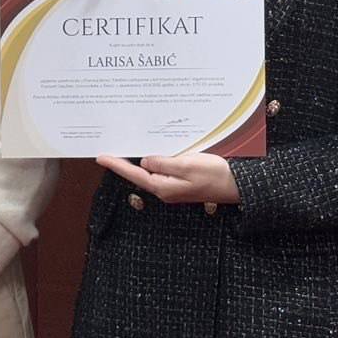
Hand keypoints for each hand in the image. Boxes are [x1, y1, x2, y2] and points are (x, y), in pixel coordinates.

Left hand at [97, 153, 241, 204]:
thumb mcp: (187, 164)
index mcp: (163, 186)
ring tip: (125, 148)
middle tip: (109, 149)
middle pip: (139, 174)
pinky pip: (162, 170)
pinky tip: (151, 152)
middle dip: (124, 162)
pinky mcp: (181, 183)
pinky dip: (154, 161)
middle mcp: (165, 189)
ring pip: (150, 172)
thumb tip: (144, 162)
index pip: (134, 174)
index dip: (116, 165)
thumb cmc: (214, 174)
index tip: (101, 157)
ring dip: (138, 161)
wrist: (236, 186)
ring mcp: (173, 187)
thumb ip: (163, 163)